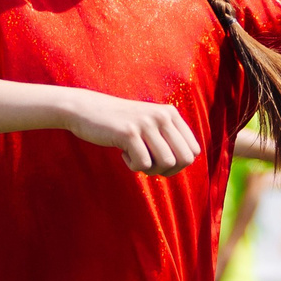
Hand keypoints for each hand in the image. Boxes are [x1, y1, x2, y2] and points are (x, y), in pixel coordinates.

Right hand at [61, 93, 201, 176]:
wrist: (87, 110)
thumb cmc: (120, 123)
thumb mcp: (149, 125)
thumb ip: (169, 138)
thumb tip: (187, 162)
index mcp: (170, 113)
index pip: (193, 150)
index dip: (180, 165)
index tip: (161, 162)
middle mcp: (162, 116)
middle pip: (184, 159)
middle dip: (168, 171)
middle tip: (150, 165)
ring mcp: (146, 123)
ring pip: (166, 163)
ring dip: (151, 169)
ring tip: (136, 158)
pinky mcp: (129, 133)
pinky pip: (143, 164)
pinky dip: (133, 166)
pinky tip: (123, 153)